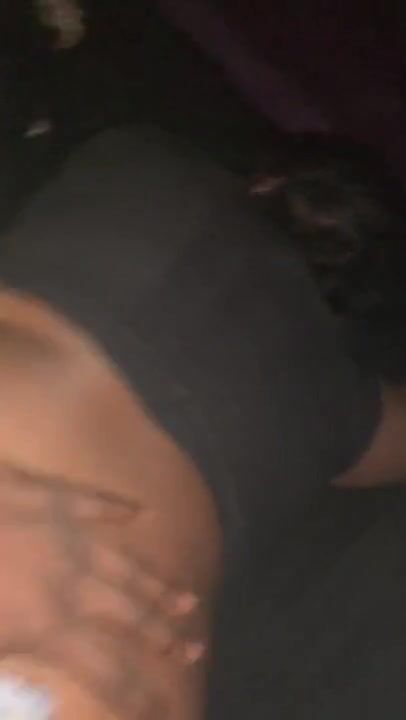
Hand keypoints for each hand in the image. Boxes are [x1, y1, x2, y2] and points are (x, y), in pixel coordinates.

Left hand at [0, 464, 204, 717]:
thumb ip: (15, 677)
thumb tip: (46, 702)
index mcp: (49, 625)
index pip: (106, 668)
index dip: (135, 692)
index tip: (160, 706)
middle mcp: (71, 582)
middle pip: (129, 615)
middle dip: (164, 637)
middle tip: (194, 651)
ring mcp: (66, 537)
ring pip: (123, 565)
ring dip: (156, 585)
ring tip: (187, 600)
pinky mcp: (53, 501)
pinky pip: (93, 503)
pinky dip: (116, 507)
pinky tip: (136, 511)